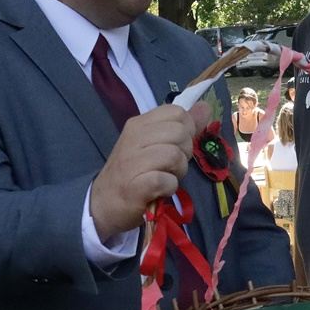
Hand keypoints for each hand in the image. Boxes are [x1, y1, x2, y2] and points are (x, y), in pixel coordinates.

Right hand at [89, 101, 208, 239]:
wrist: (103, 203)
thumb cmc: (131, 172)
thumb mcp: (154, 143)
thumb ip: (181, 126)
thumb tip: (205, 107)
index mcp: (140, 123)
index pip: (176, 112)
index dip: (186, 129)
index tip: (176, 145)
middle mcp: (135, 137)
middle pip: (180, 133)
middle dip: (184, 152)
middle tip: (170, 166)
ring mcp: (133, 161)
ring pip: (175, 156)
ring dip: (178, 172)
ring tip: (165, 178)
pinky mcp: (136, 186)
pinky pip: (167, 180)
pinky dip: (169, 188)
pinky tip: (159, 190)